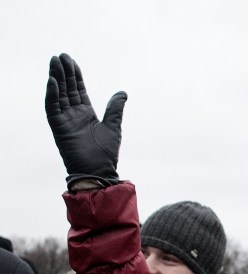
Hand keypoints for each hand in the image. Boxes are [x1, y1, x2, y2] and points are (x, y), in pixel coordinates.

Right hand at [45, 53, 126, 188]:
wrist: (99, 171)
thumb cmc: (106, 153)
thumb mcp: (113, 126)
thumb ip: (115, 109)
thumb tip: (122, 92)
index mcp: (86, 114)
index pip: (78, 90)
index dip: (75, 76)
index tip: (71, 61)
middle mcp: (74, 115)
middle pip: (67, 89)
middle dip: (64, 72)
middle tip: (60, 56)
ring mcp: (65, 121)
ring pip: (59, 95)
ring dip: (56, 79)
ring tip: (55, 62)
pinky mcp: (58, 128)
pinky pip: (53, 109)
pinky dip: (52, 95)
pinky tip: (53, 82)